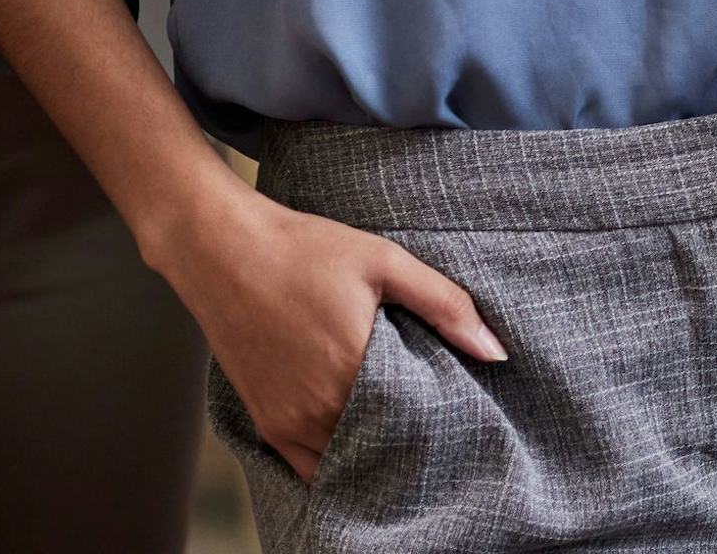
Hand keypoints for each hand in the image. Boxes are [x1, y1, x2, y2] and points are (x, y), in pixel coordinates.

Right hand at [153, 180, 504, 481]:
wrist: (221, 250)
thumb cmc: (303, 249)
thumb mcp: (383, 261)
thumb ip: (445, 305)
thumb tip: (494, 351)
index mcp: (354, 369)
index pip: (418, 421)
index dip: (442, 416)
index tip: (458, 403)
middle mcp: (320, 408)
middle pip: (386, 445)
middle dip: (412, 435)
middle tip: (432, 412)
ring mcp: (289, 423)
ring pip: (349, 462)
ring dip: (375, 450)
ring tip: (398, 422)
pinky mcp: (268, 425)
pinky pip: (310, 467)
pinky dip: (338, 459)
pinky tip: (358, 436)